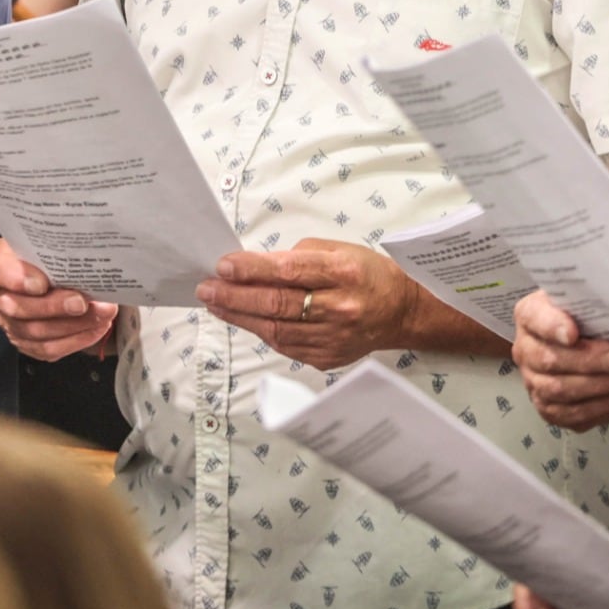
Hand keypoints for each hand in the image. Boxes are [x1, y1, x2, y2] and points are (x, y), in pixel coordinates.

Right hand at [0, 239, 117, 359]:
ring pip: (37, 333)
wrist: (55, 271)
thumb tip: (80, 256)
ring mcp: (10, 323)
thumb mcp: (50, 241)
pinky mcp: (27, 343)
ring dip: (74, 326)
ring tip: (101, 314)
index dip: (17, 278)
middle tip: (83, 302)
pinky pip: (48, 349)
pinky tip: (96, 328)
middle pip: (19, 308)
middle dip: (55, 307)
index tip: (42, 283)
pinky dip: (76, 340)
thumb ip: (56, 247)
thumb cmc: (51, 254)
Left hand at [195, 239, 421, 370]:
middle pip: (278, 303)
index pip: (290, 271)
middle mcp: (339, 308)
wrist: (402, 313)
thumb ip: (300, 256)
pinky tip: (242, 319)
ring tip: (214, 303)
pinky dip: (260, 331)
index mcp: (344, 273)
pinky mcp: (326, 358)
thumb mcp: (341, 249)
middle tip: (206, 287)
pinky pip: (285, 345)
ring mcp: (332, 338)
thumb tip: (259, 266)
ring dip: (240, 315)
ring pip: (276, 329)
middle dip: (236, 295)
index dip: (253, 269)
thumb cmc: (368, 274)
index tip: (223, 266)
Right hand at [514, 290, 608, 429]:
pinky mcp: (549, 409)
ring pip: (560, 390)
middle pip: (549, 360)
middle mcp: (525, 349)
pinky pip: (570, 414)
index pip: (533, 317)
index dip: (552, 326)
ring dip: (600, 386)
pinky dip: (600, 407)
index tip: (573, 333)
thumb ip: (594, 301)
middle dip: (589, 361)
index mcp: (530, 314)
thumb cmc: (592, 319)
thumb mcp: (590, 301)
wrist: (596, 348)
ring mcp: (533, 382)